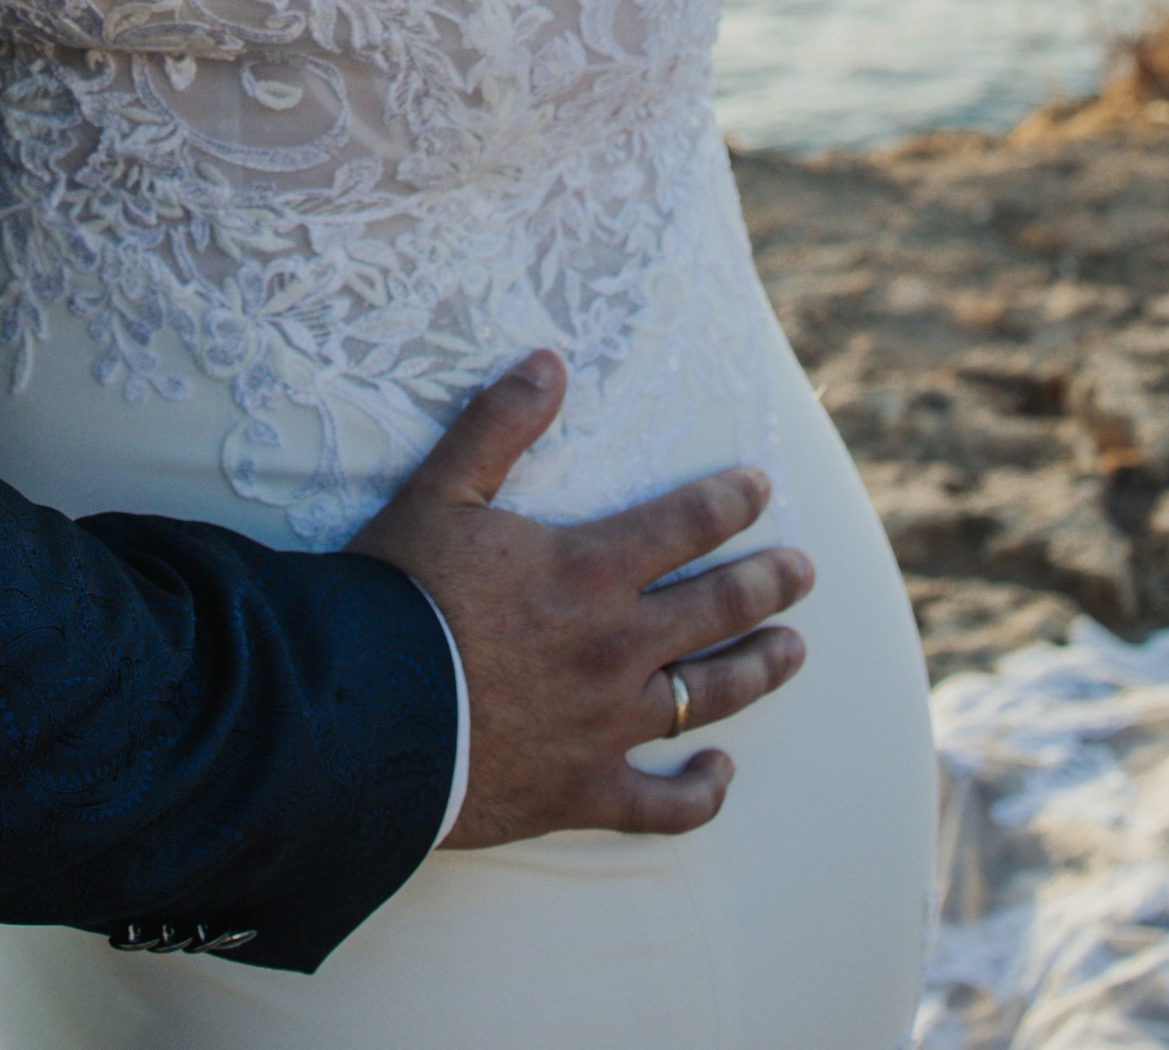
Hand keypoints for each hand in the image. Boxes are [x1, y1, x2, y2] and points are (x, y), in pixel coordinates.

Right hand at [356, 353, 811, 844]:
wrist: (364, 715)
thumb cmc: (399, 594)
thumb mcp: (441, 491)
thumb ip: (499, 424)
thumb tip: (550, 361)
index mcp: (589, 569)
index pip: (685, 524)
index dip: (730, 501)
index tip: (763, 487)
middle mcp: (617, 646)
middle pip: (718, 608)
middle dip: (769, 582)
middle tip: (804, 570)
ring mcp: (608, 724)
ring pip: (710, 695)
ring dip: (759, 668)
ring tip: (794, 651)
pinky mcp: (585, 791)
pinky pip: (664, 806)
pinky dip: (700, 794)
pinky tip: (722, 776)